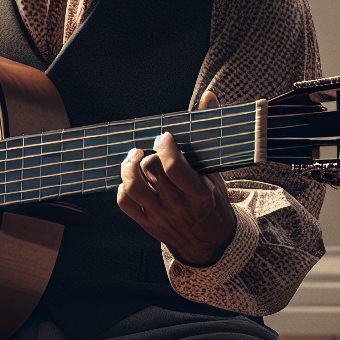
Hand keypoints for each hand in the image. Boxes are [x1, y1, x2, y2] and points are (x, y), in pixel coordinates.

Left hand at [117, 93, 235, 265]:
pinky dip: (122, 186)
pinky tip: (131, 177)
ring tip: (135, 155)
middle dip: (150, 153)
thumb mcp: (217, 171)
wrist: (211, 243)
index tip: (166, 137)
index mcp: (198, 193)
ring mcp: (160, 215)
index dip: (165, 147)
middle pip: (151, 171)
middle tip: (154, 148)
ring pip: (133, 186)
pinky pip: (125, 203)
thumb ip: (209, 134)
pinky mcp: (146, 222)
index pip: (173, 167)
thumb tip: (208, 97)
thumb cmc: (213, 201)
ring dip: (129, 166)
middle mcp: (177, 205)